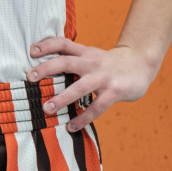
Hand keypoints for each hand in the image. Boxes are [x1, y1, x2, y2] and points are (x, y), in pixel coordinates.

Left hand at [26, 37, 158, 131]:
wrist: (141, 64)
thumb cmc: (109, 63)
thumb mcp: (91, 55)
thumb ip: (73, 58)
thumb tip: (43, 69)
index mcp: (84, 52)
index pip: (63, 43)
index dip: (47, 45)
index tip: (31, 51)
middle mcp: (92, 62)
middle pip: (66, 61)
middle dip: (47, 68)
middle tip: (30, 78)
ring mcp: (103, 77)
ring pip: (80, 87)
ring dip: (62, 98)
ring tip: (47, 109)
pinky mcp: (114, 92)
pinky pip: (96, 107)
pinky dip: (83, 118)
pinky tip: (71, 127)